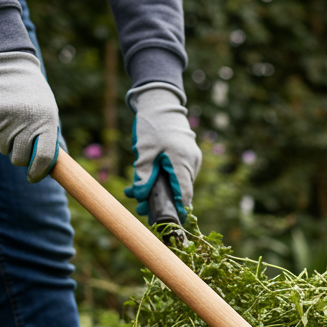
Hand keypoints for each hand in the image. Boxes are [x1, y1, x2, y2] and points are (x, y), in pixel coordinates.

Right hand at [0, 51, 60, 182]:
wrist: (9, 65)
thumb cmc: (32, 94)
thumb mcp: (48, 112)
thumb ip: (46, 137)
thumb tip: (43, 167)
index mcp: (46, 122)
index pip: (43, 158)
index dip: (38, 172)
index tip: (32, 177)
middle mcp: (26, 122)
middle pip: (19, 158)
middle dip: (19, 157)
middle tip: (20, 143)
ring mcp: (5, 120)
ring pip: (2, 149)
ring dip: (5, 143)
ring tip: (11, 122)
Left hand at [124, 83, 200, 223]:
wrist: (161, 103)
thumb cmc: (152, 127)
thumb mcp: (143, 153)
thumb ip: (143, 176)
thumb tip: (140, 197)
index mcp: (182, 163)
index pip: (184, 196)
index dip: (176, 211)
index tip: (164, 222)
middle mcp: (191, 163)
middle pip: (180, 191)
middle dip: (160, 201)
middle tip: (140, 209)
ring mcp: (191, 159)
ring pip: (177, 182)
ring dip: (159, 189)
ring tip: (134, 193)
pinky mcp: (187, 155)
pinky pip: (177, 172)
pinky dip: (164, 178)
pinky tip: (146, 178)